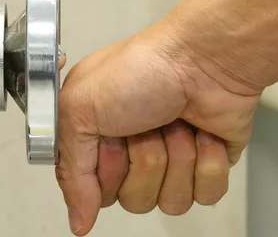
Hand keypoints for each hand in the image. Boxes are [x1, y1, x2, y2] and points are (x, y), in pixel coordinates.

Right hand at [55, 20, 259, 235]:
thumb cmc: (146, 66)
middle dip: (144, 161)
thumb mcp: (81, 107)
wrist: (204, 57)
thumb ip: (71, 169)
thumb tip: (77, 219)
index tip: (112, 139)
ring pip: (170, 201)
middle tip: (146, 125)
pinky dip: (206, 162)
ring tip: (175, 122)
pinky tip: (202, 132)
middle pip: (132, 199)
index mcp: (98, 134)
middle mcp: (133, 149)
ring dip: (176, 158)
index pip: (93, 188)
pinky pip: (205, 194)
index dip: (105, 170)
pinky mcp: (207, 164)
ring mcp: (172, 159)